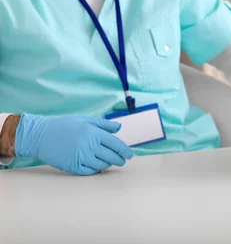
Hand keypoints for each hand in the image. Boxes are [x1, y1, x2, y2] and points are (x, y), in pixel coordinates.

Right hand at [15, 113, 133, 175]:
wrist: (39, 135)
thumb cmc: (63, 125)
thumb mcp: (84, 120)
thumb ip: (103, 124)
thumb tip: (119, 127)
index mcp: (93, 133)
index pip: (116, 144)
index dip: (125, 151)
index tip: (130, 155)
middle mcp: (89, 145)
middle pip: (111, 156)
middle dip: (119, 160)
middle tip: (122, 161)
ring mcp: (81, 157)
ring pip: (102, 165)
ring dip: (108, 164)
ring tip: (110, 162)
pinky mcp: (72, 166)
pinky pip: (90, 171)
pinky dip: (96, 170)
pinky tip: (97, 166)